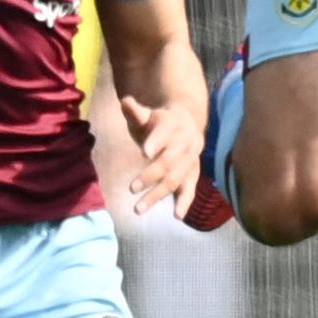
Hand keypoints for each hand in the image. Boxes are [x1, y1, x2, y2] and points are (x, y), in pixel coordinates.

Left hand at [118, 89, 203, 216]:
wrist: (187, 124)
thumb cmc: (159, 121)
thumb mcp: (148, 114)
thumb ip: (136, 112)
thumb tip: (124, 101)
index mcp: (173, 125)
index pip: (164, 133)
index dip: (156, 142)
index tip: (144, 152)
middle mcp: (185, 144)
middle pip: (168, 162)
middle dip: (150, 175)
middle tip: (131, 188)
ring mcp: (190, 161)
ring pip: (175, 180)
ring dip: (158, 194)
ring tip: (139, 208)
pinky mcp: (192, 174)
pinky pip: (190, 190)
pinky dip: (184, 202)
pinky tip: (176, 216)